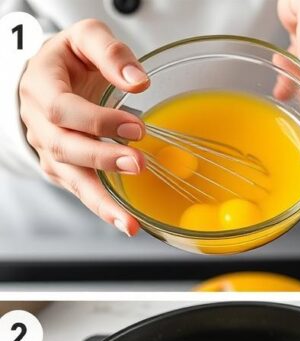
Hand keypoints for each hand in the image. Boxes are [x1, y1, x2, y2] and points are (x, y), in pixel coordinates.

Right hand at [18, 19, 148, 235]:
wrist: (53, 75)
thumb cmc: (70, 58)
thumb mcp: (86, 37)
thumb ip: (110, 51)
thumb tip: (138, 81)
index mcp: (41, 86)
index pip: (62, 108)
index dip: (97, 120)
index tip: (135, 127)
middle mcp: (40, 121)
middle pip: (64, 146)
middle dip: (101, 158)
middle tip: (138, 163)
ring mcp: (49, 148)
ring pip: (69, 178)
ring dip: (100, 200)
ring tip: (128, 221)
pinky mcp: (63, 167)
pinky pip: (80, 189)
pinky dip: (102, 208)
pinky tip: (125, 222)